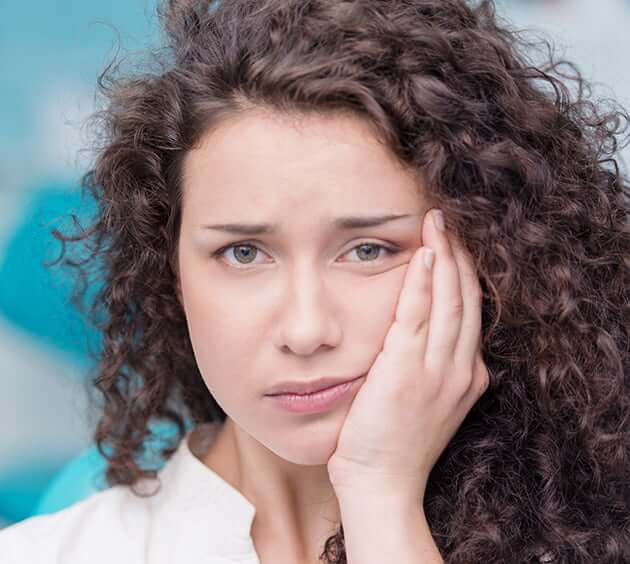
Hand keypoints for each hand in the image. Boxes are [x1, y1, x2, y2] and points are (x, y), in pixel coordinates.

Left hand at [327, 208, 489, 501]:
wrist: (382, 483)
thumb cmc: (395, 442)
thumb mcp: (425, 400)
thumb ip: (429, 365)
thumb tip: (417, 331)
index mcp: (467, 374)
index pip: (471, 311)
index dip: (465, 273)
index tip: (455, 243)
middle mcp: (461, 369)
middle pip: (466, 298)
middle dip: (460, 254)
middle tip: (448, 219)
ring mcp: (438, 370)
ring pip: (448, 300)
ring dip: (445, 256)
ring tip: (438, 222)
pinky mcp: (407, 370)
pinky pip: (417, 315)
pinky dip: (423, 282)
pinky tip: (423, 254)